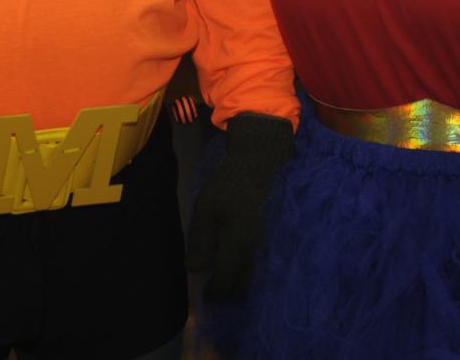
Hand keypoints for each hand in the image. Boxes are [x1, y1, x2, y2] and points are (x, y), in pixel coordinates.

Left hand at [186, 112, 294, 299]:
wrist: (258, 164)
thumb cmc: (228, 186)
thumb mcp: (206, 211)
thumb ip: (200, 243)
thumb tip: (194, 269)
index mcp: (238, 247)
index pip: (226, 282)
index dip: (215, 292)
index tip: (204, 296)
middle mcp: (254, 250)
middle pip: (242, 281)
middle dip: (228, 291)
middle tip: (213, 291)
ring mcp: (263, 241)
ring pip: (251, 270)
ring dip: (237, 279)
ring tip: (222, 277)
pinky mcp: (265, 231)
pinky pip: (256, 258)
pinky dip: (244, 266)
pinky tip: (234, 258)